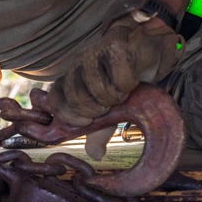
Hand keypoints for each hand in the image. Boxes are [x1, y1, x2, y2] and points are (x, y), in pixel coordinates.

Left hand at [48, 0, 182, 126]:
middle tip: (108, 107)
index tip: (87, 122)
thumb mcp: (111, 109)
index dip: (69, 116)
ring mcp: (96, 54)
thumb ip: (99, 130)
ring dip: (114, 97)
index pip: (55, 99)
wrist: (147, 50)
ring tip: (122, 92)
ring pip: (97, 88)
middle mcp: (79, 65)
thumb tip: (95, 155)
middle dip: (95, 110)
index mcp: (72, 79)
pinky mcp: (118, 46)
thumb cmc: (124, 79)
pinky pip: (121, 77)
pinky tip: (134, 79)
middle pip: (76, 97)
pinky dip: (129, 84)